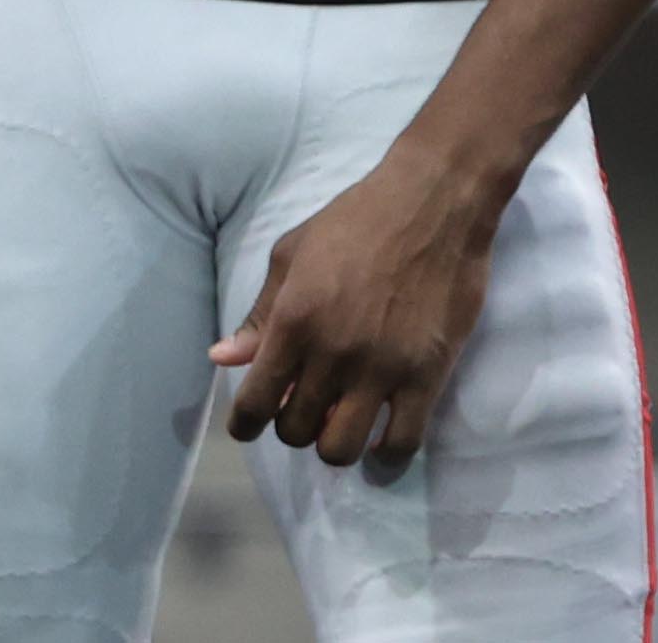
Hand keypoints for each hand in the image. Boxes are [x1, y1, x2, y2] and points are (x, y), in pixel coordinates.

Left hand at [211, 147, 502, 469]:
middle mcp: (332, 353)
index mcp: (293, 320)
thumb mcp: (292, 253)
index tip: (248, 428)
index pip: (255, 402)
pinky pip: (400, 445)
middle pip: (296, 431)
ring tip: (340, 421)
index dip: (245, 425)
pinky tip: (380, 439)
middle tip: (305, 407)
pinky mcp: (426, 376)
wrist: (434, 201)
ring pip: (341, 449)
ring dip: (332, 444)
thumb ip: (259, 312)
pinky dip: (384, 456)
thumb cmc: (356, 220)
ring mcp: (381, 369)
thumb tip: (222, 359)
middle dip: (291, 427)